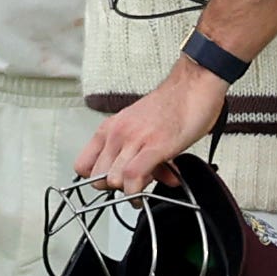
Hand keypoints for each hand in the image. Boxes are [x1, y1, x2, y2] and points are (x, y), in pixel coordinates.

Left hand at [77, 61, 227, 189]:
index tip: (114, 181)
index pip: (83, 166)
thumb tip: (142, 180)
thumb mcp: (143, 129)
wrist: (193, 84)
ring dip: (130, 191)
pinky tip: (148, 190)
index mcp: (110, 128)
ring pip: (113, 180)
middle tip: (135, 183)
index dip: (97, 180)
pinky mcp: (155, 146)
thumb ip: (138, 155)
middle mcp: (117, 133)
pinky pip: (133, 176)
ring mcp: (134, 139)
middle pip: (97, 178)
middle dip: (116, 188)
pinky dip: (138, 191)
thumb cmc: (172, 105)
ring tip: (148, 184)